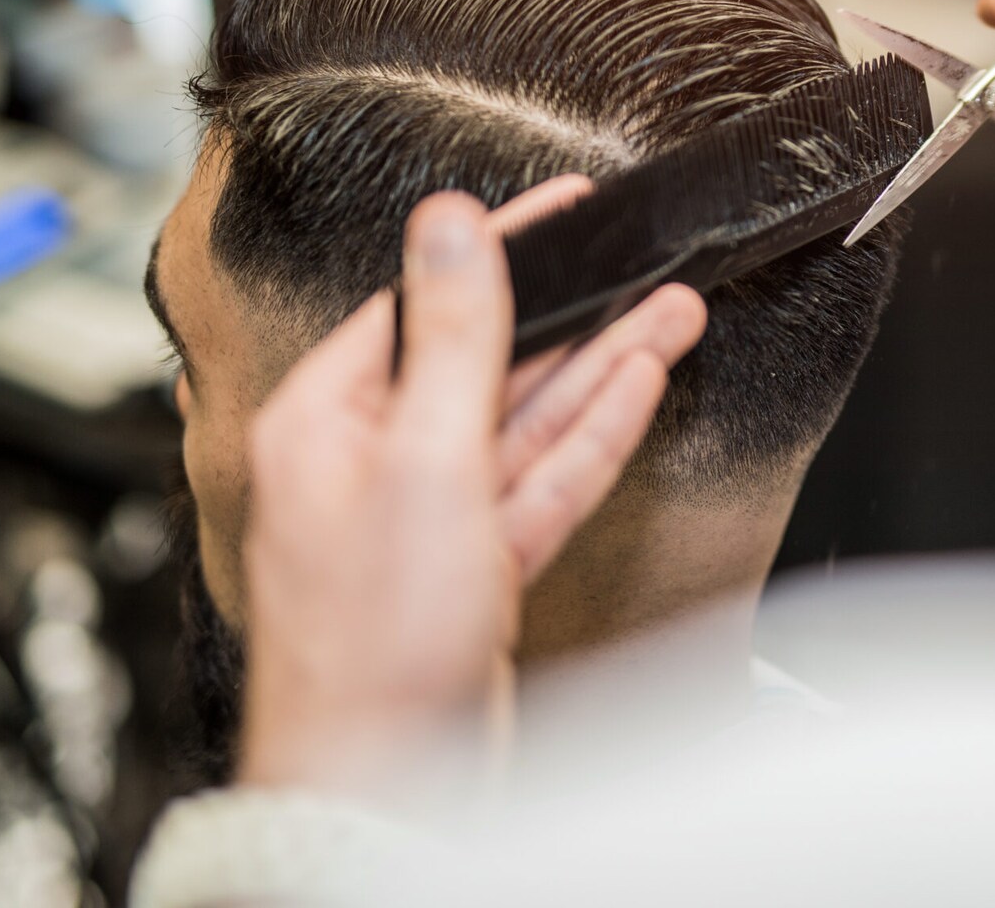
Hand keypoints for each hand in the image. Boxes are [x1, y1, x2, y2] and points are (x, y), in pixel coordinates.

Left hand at [236, 181, 707, 792]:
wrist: (389, 782)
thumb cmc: (371, 643)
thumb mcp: (427, 458)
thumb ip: (454, 334)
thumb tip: (448, 225)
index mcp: (325, 421)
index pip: (422, 306)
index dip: (497, 254)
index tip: (555, 211)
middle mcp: (372, 463)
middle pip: (486, 366)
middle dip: (573, 319)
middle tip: (639, 269)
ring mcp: (429, 519)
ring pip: (525, 424)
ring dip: (599, 371)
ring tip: (668, 316)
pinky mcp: (477, 568)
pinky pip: (540, 484)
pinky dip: (590, 440)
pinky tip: (636, 390)